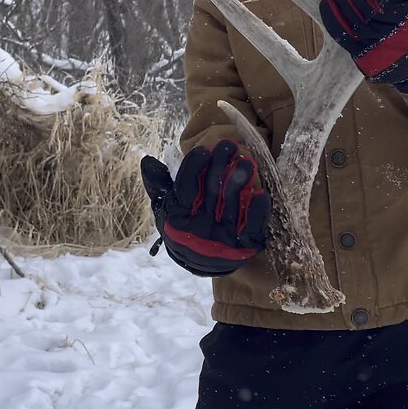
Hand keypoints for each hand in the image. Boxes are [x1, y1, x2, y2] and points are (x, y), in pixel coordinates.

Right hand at [140, 140, 270, 276]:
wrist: (202, 263)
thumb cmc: (183, 226)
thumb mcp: (166, 207)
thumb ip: (158, 184)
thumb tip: (147, 160)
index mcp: (179, 217)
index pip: (185, 189)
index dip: (193, 169)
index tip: (202, 150)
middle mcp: (199, 228)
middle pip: (211, 192)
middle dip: (219, 167)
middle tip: (228, 145)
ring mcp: (222, 238)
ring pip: (231, 206)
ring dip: (239, 183)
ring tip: (246, 162)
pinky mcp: (243, 246)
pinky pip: (251, 229)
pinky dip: (256, 213)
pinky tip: (260, 195)